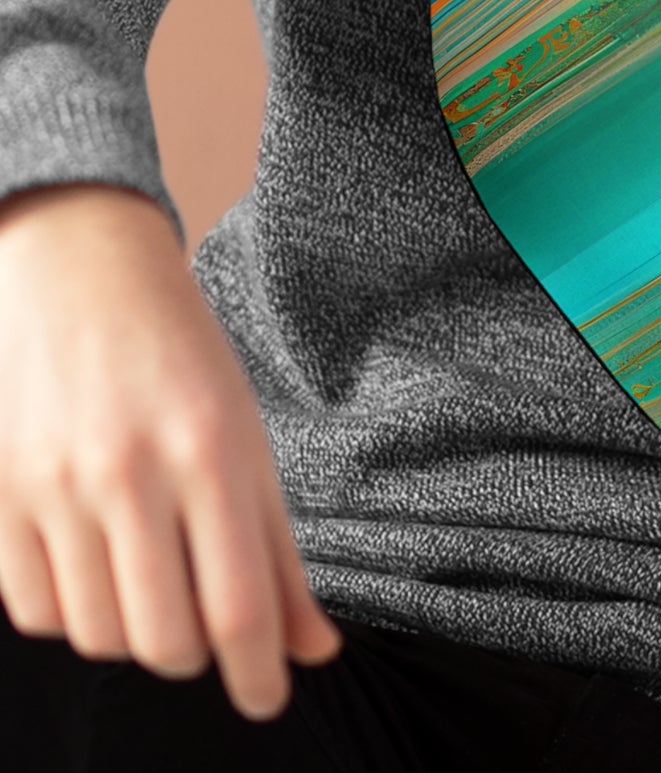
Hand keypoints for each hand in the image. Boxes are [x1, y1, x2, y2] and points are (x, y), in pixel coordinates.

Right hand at [0, 182, 343, 720]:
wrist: (85, 278)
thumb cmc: (184, 360)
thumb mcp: (250, 441)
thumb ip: (278, 551)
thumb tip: (314, 649)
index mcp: (212, 452)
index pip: (239, 604)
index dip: (258, 674)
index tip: (270, 697)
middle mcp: (132, 474)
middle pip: (166, 640)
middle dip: (198, 654)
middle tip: (209, 620)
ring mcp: (56, 489)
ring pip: (100, 637)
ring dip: (137, 634)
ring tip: (155, 582)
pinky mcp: (0, 501)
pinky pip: (37, 613)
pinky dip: (77, 611)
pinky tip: (100, 565)